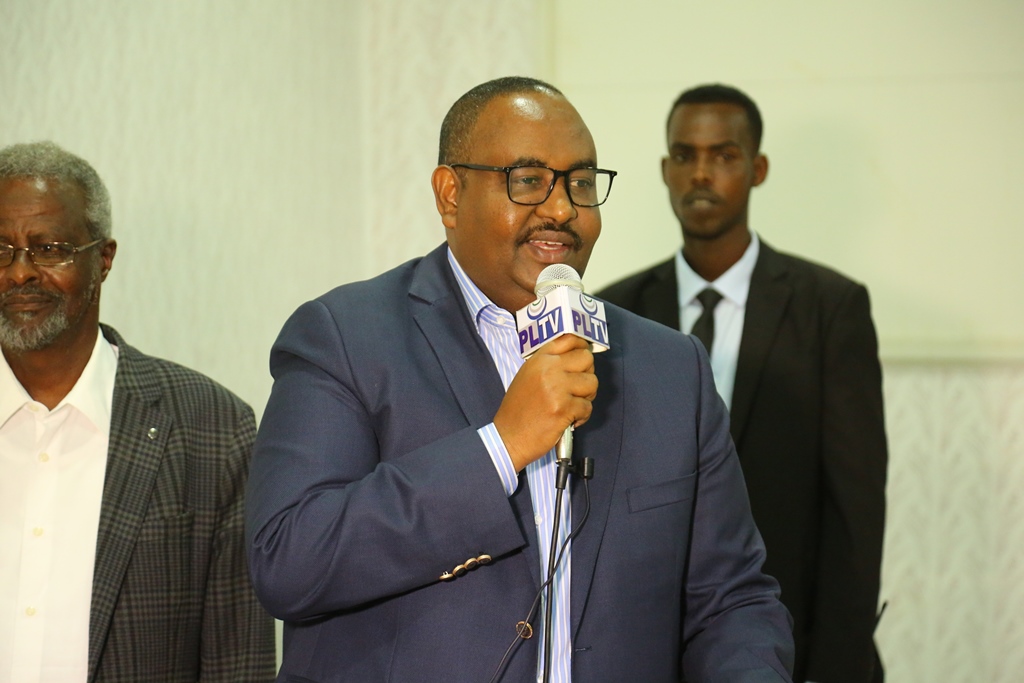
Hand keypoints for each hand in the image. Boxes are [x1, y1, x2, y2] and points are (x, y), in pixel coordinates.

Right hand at [493, 334, 597, 471]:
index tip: (583, 359)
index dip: (582, 347)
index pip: (570, 339)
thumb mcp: (528, 376)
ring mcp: (556, 387)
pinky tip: (568, 420)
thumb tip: (578, 356)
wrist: (509, 437)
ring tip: (572, 406)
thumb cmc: (519, 410)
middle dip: (587, 374)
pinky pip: (587, 407)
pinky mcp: (563, 408)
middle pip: (586, 358)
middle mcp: (548, 368)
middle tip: (577, 389)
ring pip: (592, 383)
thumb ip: (549, 363)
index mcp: (539, 359)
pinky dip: (582, 416)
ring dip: (586, 397)